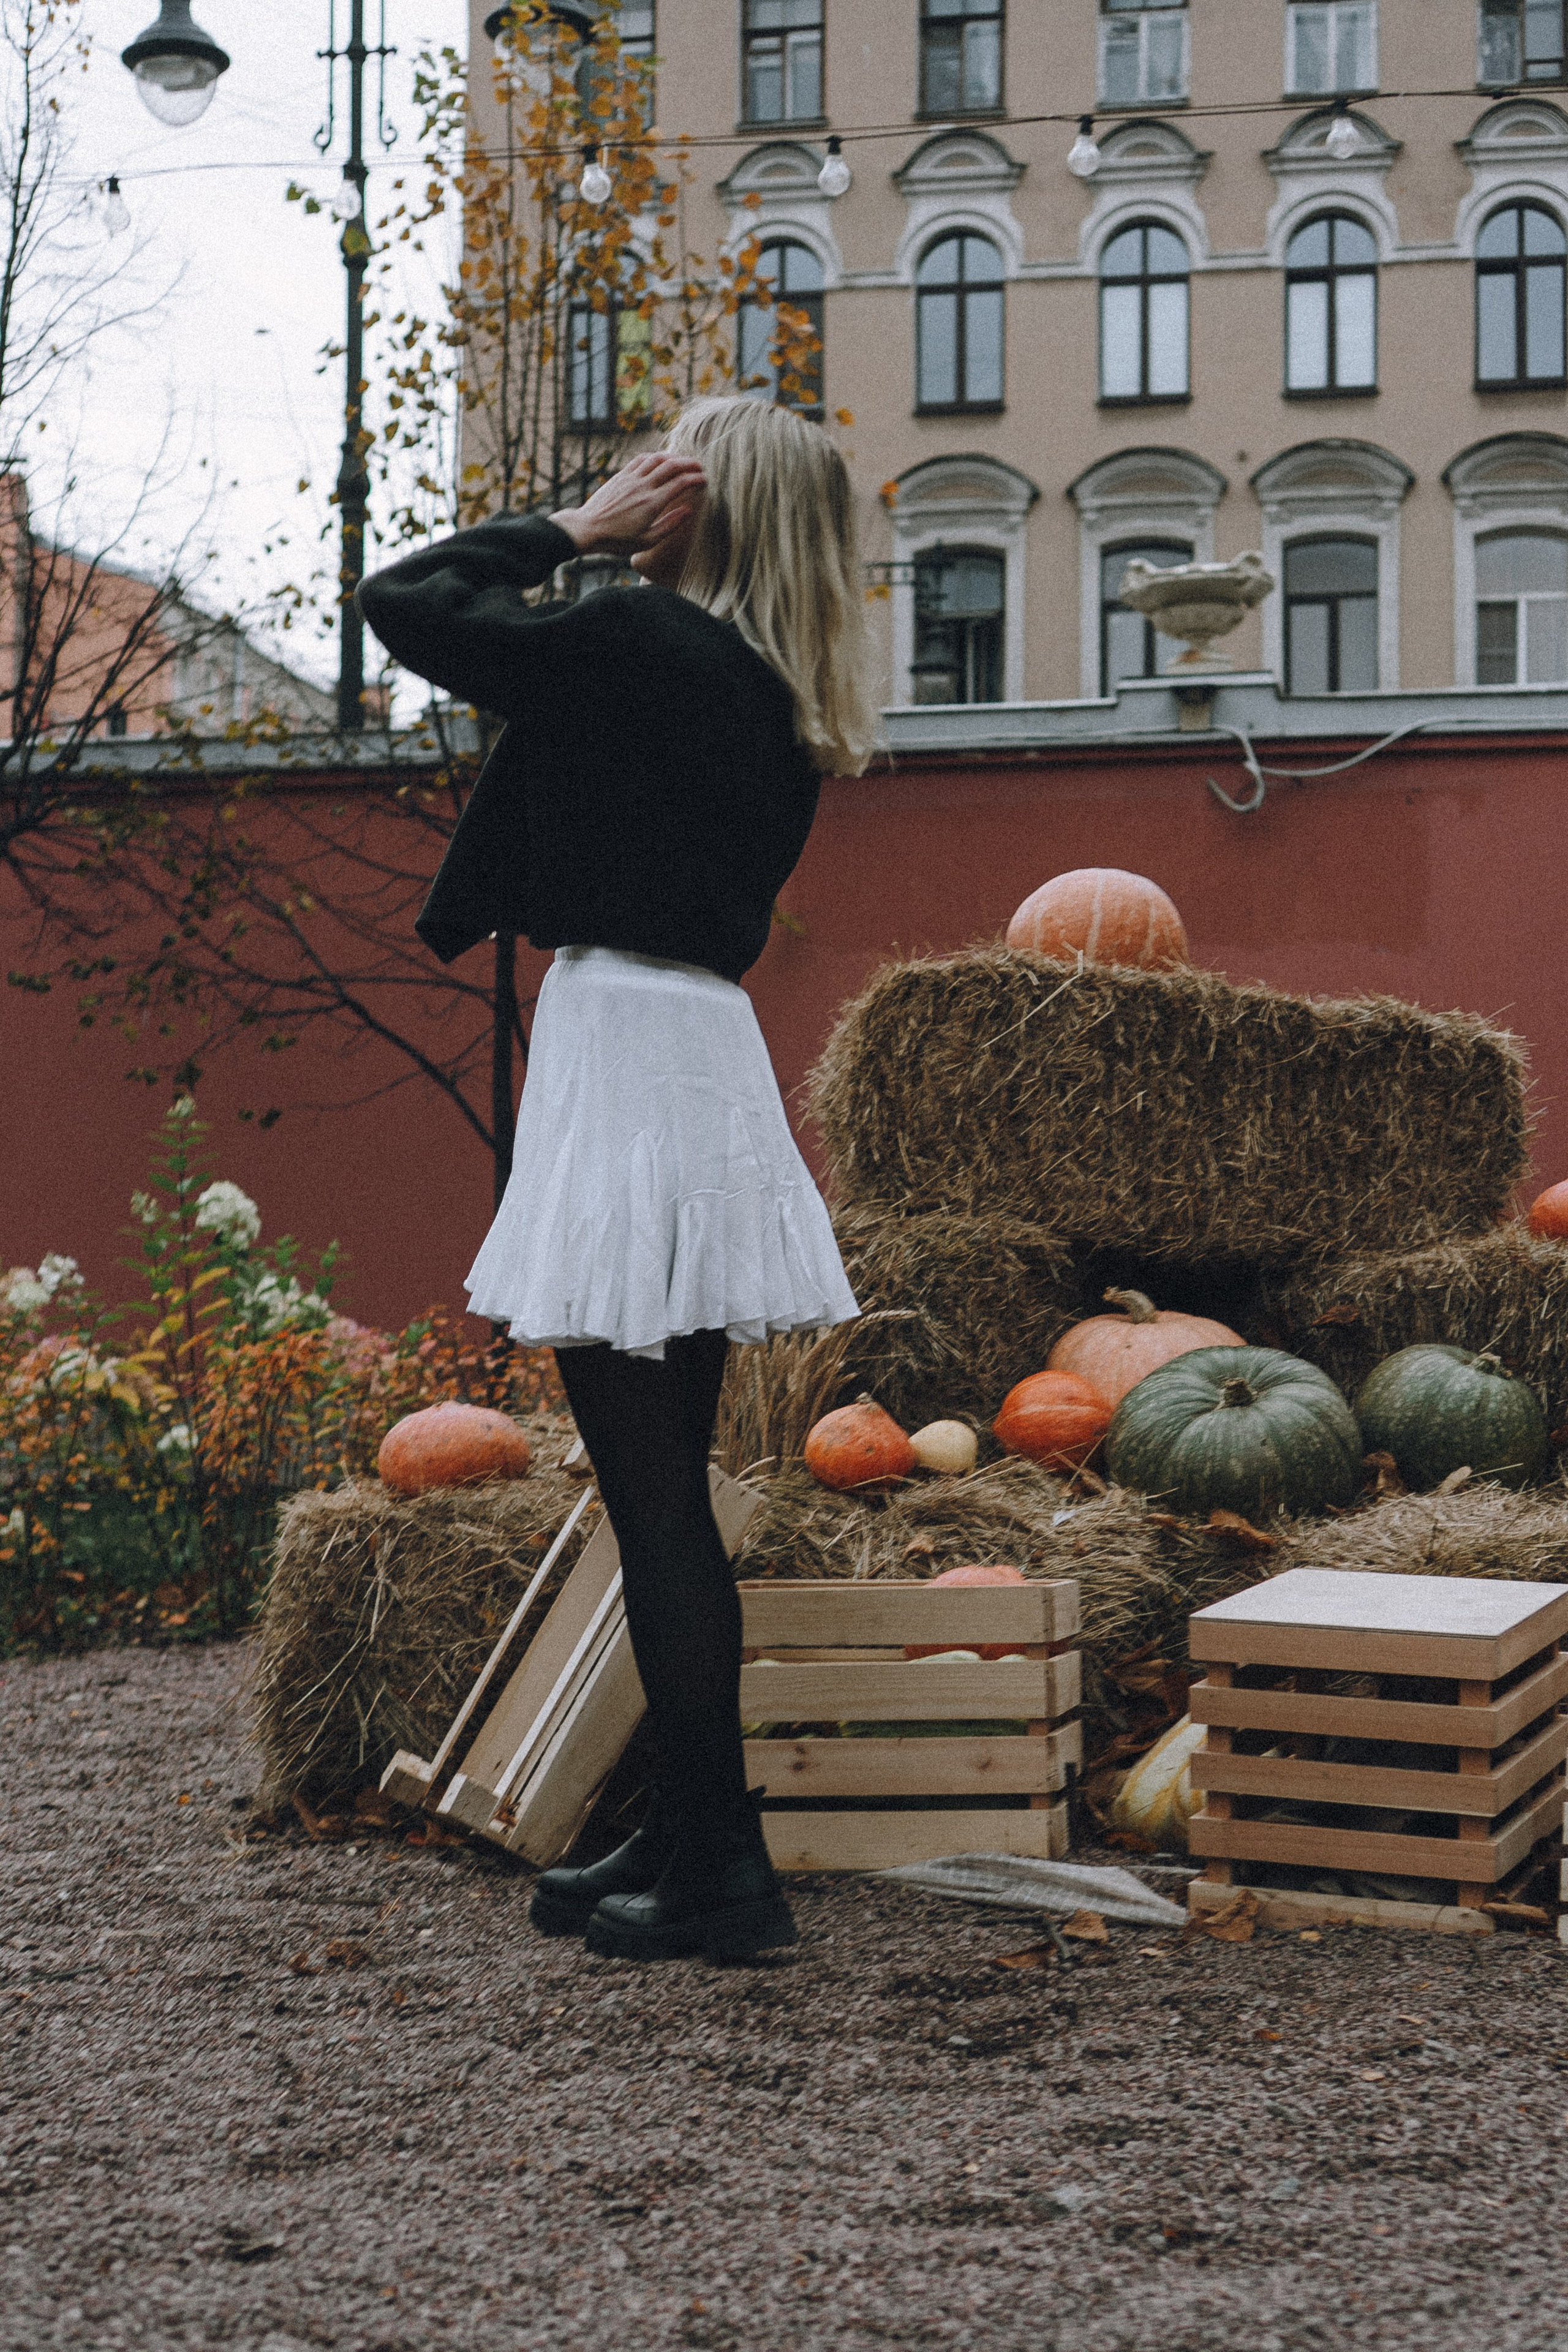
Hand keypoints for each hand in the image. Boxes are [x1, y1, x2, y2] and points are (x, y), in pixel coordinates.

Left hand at [550, 453, 705, 560]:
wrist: (587, 529)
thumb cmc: (617, 540)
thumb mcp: (647, 541)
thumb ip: (670, 525)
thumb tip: (688, 510)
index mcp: (652, 503)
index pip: (680, 483)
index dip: (696, 479)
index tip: (704, 481)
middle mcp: (643, 486)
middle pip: (672, 465)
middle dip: (689, 463)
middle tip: (699, 467)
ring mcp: (631, 478)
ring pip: (657, 458)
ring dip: (673, 456)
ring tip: (682, 461)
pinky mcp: (621, 475)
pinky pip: (641, 459)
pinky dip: (655, 456)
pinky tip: (660, 460)